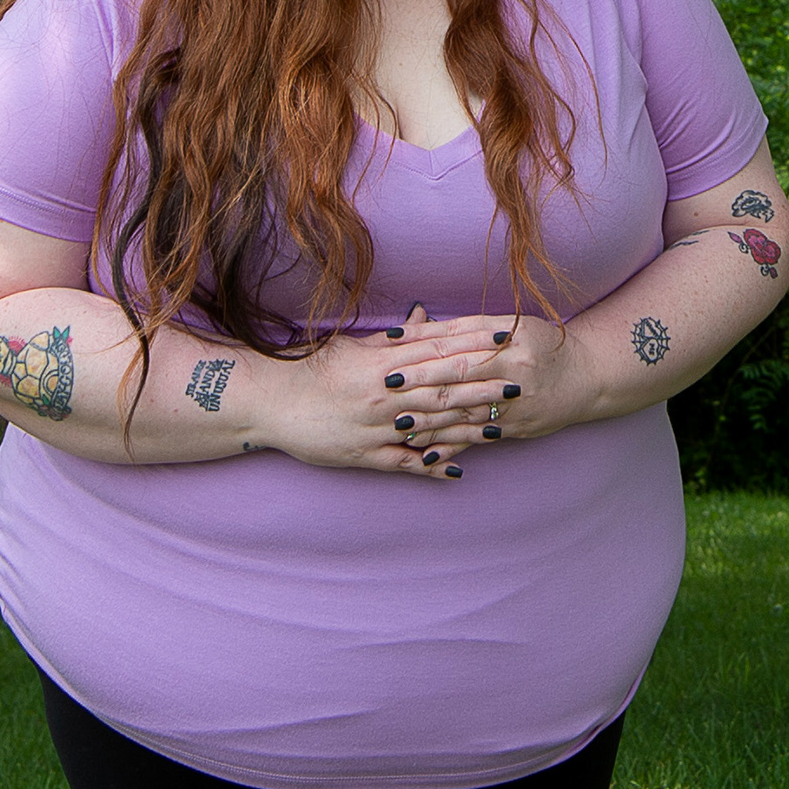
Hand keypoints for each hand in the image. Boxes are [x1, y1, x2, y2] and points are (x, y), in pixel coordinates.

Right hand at [250, 318, 506, 480]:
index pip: (439, 349)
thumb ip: (394, 338)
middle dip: (484, 387)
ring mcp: (376, 428)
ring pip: (431, 428)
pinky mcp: (365, 455)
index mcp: (383, 363)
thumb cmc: (312, 368)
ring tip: (503, 427)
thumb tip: (425, 317)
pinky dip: (431, 468)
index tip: (506, 338)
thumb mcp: (354, 346)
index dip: (475, 344)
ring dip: (468, 428)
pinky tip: (457, 471)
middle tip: (519, 383)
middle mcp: (385, 395)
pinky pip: (404, 463)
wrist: (269, 401)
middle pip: (443, 389)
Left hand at [370, 303, 595, 458]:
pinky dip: (453, 445)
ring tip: (399, 423)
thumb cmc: (545, 344)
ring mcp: (516, 402)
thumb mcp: (515, 327)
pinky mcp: (518, 427)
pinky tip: (429, 454)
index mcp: (510, 339)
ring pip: (466, 411)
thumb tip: (425, 326)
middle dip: (421, 381)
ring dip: (430, 419)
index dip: (424, 343)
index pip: (459, 339)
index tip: (391, 345)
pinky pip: (480, 437)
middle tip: (387, 385)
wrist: (590, 375)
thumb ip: (472, 329)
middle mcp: (513, 369)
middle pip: (459, 375)